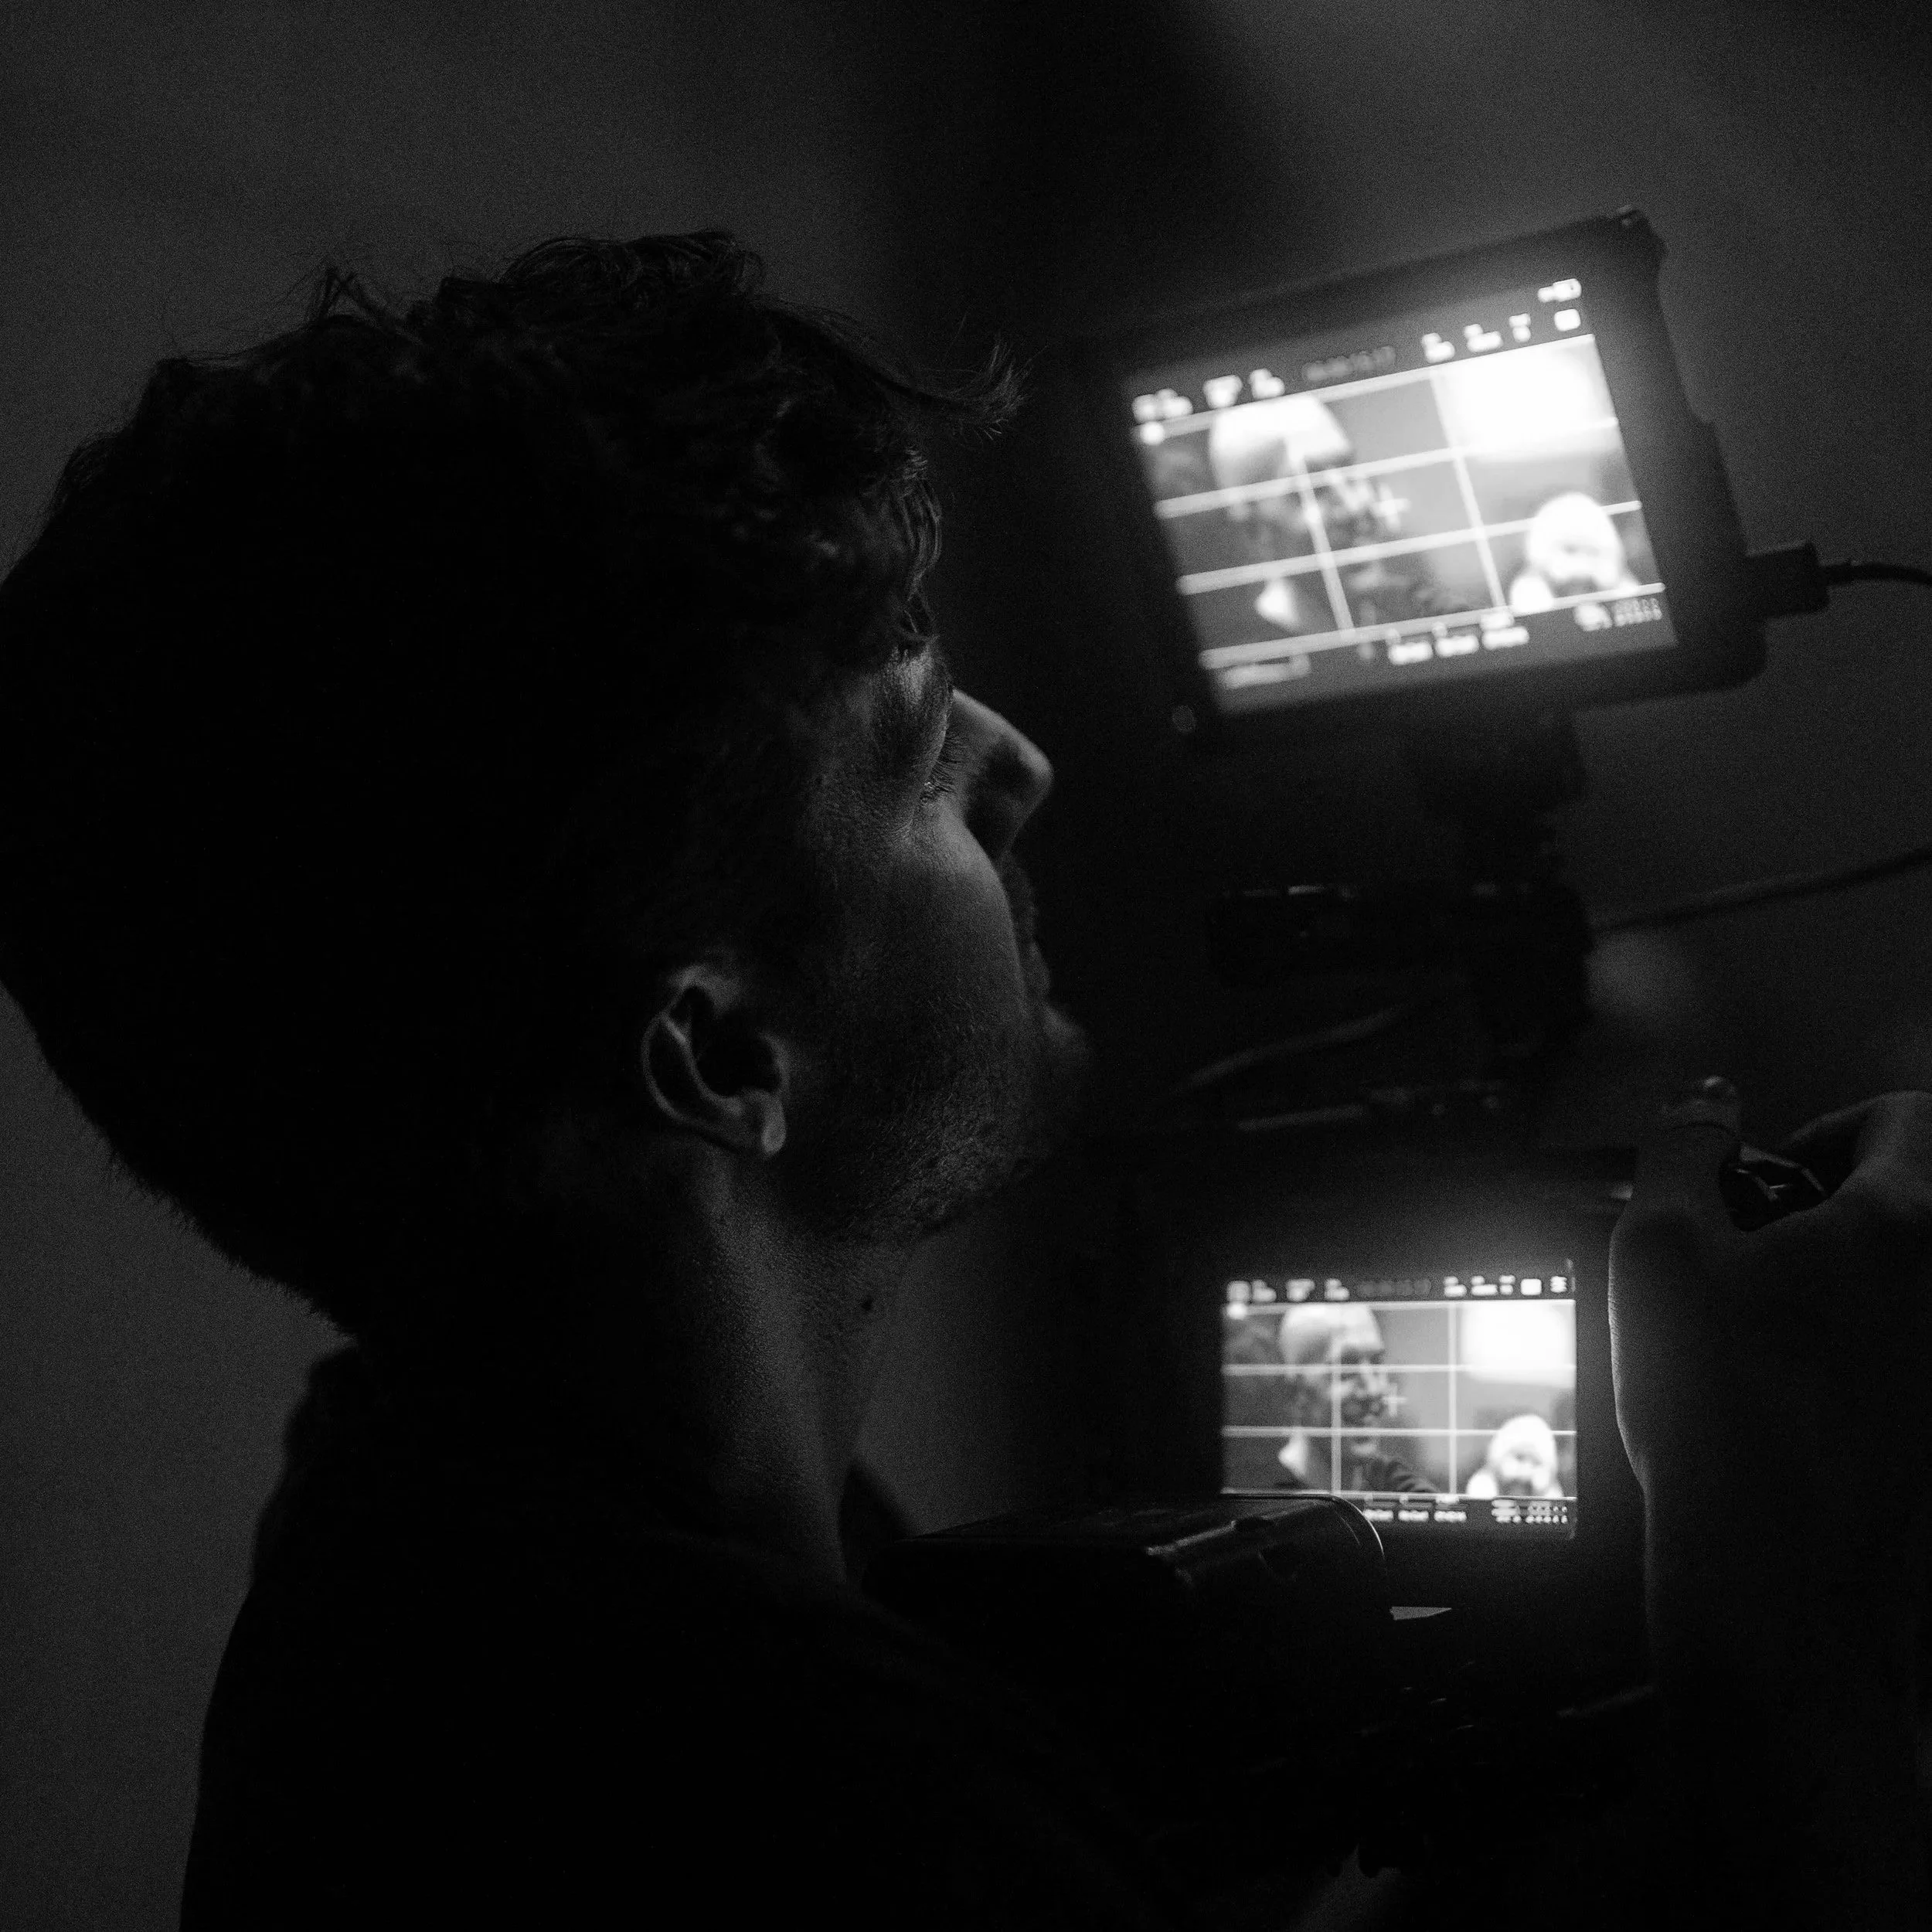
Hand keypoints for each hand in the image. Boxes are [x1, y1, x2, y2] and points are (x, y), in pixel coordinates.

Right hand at [1612, 1081, 1931, 1618]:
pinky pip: (1912, 1363)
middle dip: (1838, 1215)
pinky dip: (1868, 1363)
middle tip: (1755, 1259)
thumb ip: (1681, 1150)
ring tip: (1767, 1338)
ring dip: (1855, 1290)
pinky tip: (1798, 1407)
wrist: (1783, 1587)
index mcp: (1909, 1223)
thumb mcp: (1660, 1250)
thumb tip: (1703, 1102)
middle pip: (1917, 1206)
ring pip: (1914, 1290)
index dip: (1830, 1129)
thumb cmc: (1723, 1414)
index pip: (1908, 1115)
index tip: (1769, 1181)